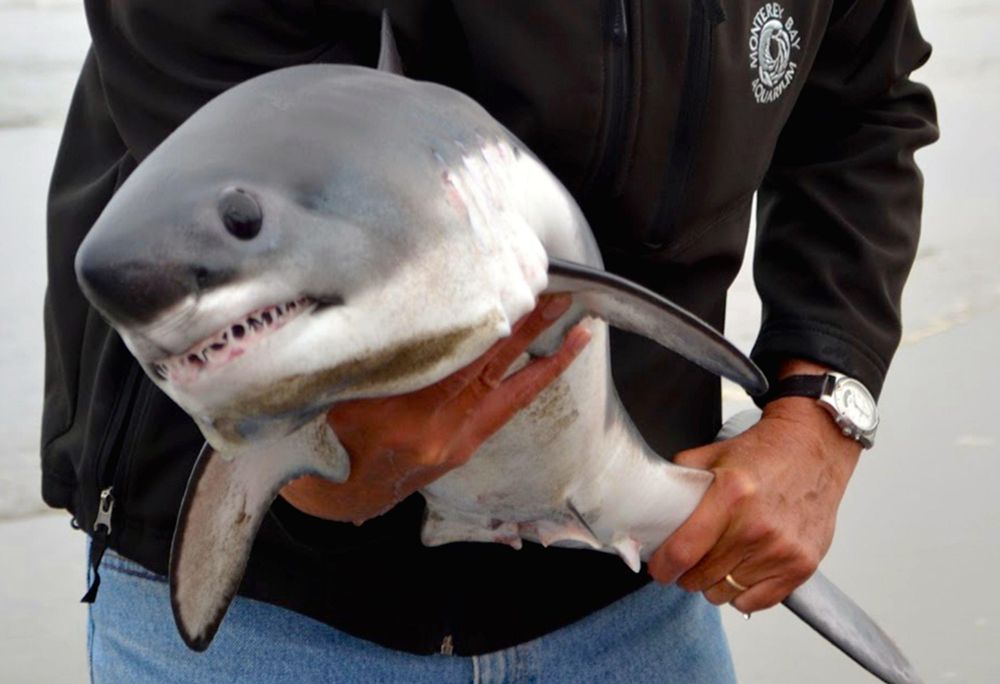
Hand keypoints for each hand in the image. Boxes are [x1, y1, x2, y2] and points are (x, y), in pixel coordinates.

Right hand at [280, 295, 591, 523]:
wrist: (333, 498)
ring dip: (544, 361)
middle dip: (528, 332)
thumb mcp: (334, 393)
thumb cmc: (323, 439)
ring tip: (578, 332)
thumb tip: (401, 307)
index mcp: (399, 416)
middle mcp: (436, 432)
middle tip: (561, 298)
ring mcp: (454, 446)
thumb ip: (375, 360)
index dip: (487, 324)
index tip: (510, 289)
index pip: (456, 360)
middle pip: (491, 371)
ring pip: (509, 396)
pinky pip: (502, 412)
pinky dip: (525, 384)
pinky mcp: (462, 451)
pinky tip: (546, 362)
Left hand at [647, 362, 861, 613]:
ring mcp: (782, 550)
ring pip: (724, 592)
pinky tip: (741, 569)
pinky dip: (742, 592)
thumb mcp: (712, 455)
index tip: (658, 568)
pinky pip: (755, 602)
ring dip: (713, 582)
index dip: (663, 567)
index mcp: (730, 496)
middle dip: (686, 572)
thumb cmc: (762, 453)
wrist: (814, 449)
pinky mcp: (802, 566)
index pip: (683, 551)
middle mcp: (757, 527)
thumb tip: (649, 507)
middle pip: (700, 577)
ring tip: (718, 560)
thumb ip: (679, 480)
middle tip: (689, 558)